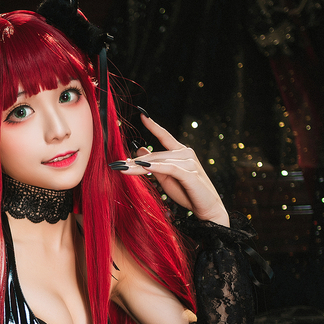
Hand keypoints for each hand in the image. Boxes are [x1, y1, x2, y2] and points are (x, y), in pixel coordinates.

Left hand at [111, 114, 230, 227]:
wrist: (207, 209)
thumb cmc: (187, 193)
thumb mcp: (165, 178)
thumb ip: (153, 164)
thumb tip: (139, 150)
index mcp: (181, 152)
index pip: (165, 136)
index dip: (153, 126)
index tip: (142, 115)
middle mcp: (186, 154)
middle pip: (155, 155)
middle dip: (135, 161)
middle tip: (116, 164)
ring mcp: (189, 162)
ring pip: (159, 161)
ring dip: (139, 166)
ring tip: (123, 169)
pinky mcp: (190, 174)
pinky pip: (169, 168)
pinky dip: (155, 168)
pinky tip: (143, 168)